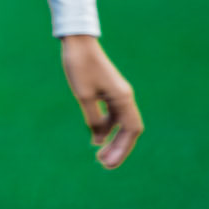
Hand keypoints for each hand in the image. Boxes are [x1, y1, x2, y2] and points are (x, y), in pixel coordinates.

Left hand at [60, 34, 142, 167]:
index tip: (109, 164)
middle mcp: (124, 97)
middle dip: (118, 149)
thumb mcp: (83, 96)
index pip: (131, 131)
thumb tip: (99, 139)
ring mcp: (118, 95)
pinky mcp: (109, 92)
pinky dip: (106, 129)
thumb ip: (93, 119)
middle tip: (103, 165)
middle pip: (128, 130)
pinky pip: (113, 116)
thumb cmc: (79, 66)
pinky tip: (96, 139)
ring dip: (112, 140)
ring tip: (100, 157)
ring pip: (121, 124)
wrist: (77, 42)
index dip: (122, 149)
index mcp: (123, 98)